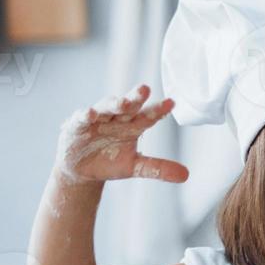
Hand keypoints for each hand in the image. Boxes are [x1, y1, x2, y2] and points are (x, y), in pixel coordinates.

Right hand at [55, 84, 187, 184]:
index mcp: (134, 125)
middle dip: (136, 97)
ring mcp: (98, 119)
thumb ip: (158, 168)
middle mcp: (118, 118)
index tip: (171, 103)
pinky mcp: (78, 125)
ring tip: (123, 103)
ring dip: (114, 103)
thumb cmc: (111, 162)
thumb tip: (186, 175)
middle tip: (144, 89)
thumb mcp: (136, 166)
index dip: (159, 110)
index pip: (149, 115)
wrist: (82, 170)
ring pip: (107, 107)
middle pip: (129, 105)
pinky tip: (91, 113)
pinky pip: (82, 118)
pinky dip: (85, 115)